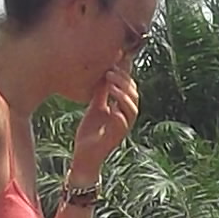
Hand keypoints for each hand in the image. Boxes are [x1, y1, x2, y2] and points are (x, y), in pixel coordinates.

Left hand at [67, 60, 139, 176]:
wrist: (84, 155)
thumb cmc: (91, 133)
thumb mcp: (95, 107)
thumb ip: (101, 93)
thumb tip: (103, 74)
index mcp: (122, 108)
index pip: (129, 88)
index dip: (126, 75)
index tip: (116, 61)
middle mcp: (126, 117)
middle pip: (134, 95)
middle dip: (124, 82)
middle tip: (110, 71)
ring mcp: (122, 128)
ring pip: (132, 109)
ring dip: (123, 95)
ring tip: (111, 84)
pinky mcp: (115, 138)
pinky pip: (122, 125)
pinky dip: (119, 115)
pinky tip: (112, 106)